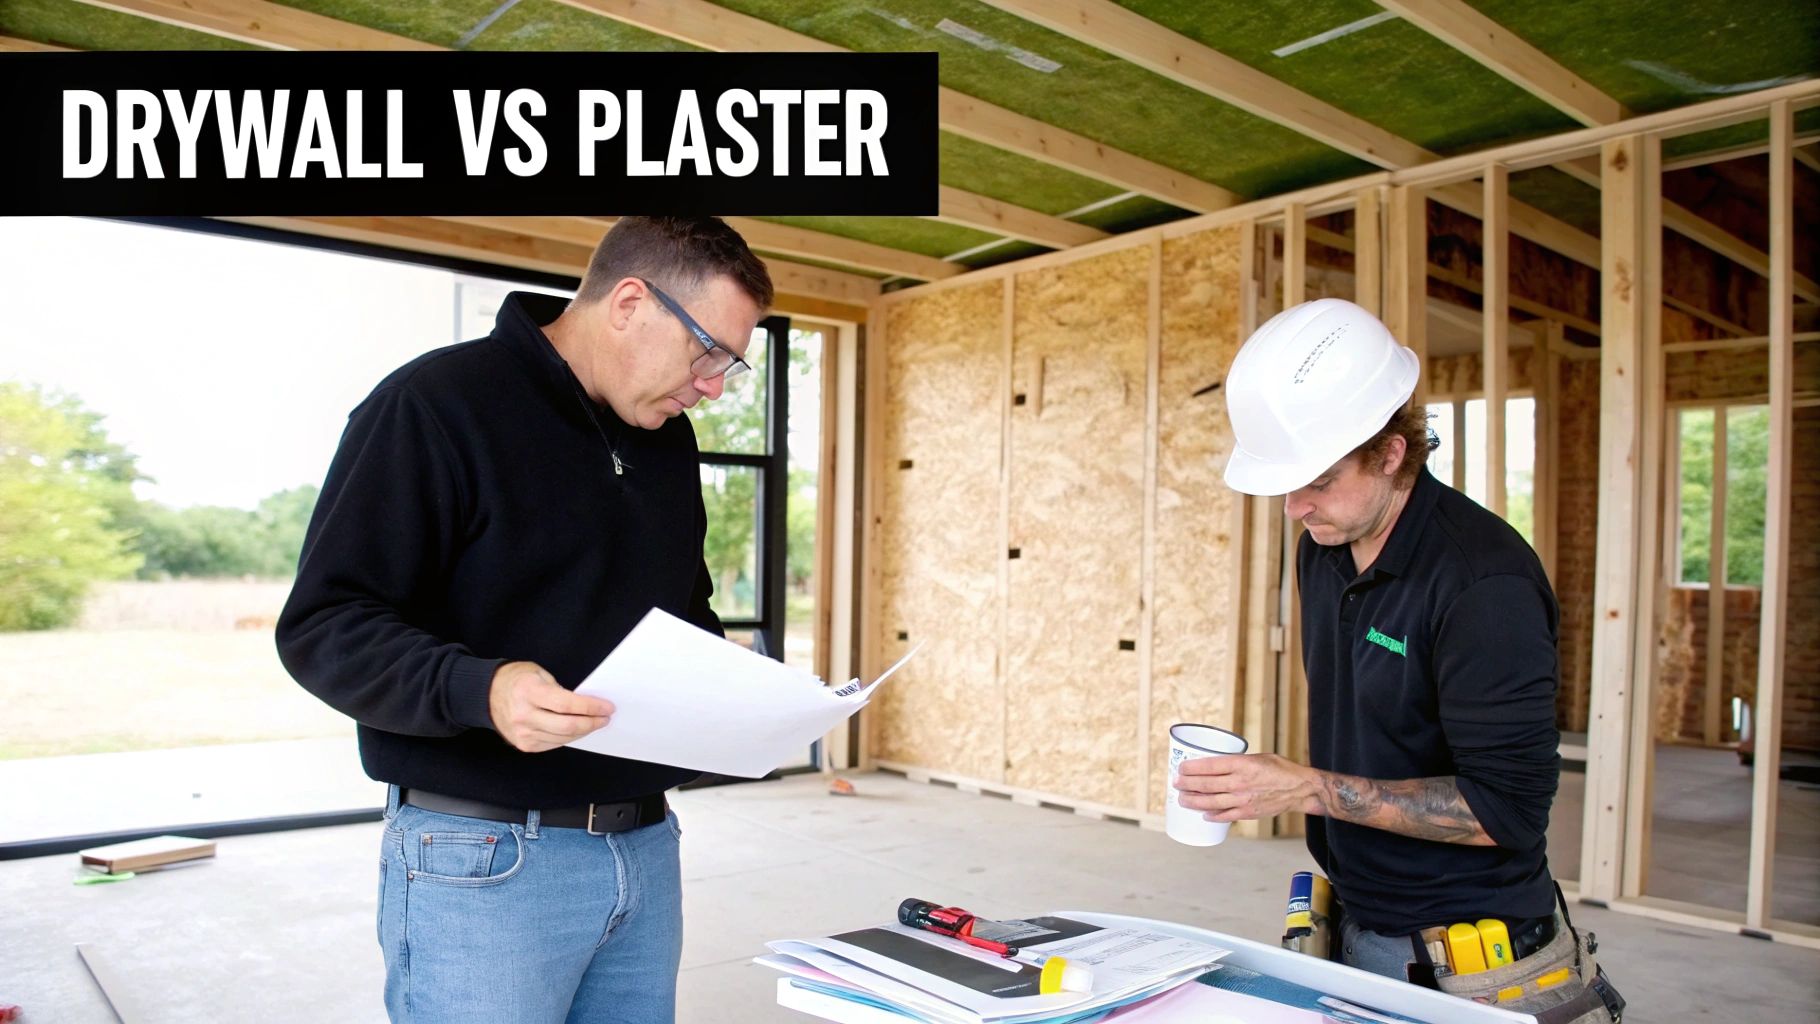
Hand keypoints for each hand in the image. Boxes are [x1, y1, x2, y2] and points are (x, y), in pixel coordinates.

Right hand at [487, 661, 613, 752]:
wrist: (487, 695)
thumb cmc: (517, 679)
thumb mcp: (539, 673)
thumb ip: (561, 689)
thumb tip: (586, 705)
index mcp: (529, 692)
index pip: (567, 705)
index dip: (591, 707)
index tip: (607, 707)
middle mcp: (524, 715)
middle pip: (567, 726)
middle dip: (592, 723)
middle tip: (605, 717)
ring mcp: (523, 733)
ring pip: (563, 738)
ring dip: (584, 731)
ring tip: (595, 723)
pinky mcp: (524, 745)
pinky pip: (554, 744)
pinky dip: (569, 738)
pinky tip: (578, 730)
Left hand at [1174, 753, 1322, 821]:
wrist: (1299, 789)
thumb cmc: (1279, 769)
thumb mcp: (1257, 756)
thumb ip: (1236, 761)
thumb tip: (1214, 765)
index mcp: (1242, 764)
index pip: (1209, 765)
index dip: (1192, 768)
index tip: (1181, 768)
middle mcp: (1240, 782)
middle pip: (1206, 784)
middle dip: (1187, 784)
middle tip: (1176, 783)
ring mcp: (1243, 799)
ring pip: (1211, 802)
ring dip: (1193, 801)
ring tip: (1182, 799)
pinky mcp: (1248, 812)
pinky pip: (1225, 816)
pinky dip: (1212, 815)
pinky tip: (1202, 814)